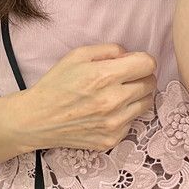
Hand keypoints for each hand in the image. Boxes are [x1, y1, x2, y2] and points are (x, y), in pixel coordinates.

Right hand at [26, 43, 157, 152]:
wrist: (37, 119)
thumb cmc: (56, 84)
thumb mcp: (78, 55)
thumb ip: (109, 50)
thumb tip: (130, 55)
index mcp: (105, 76)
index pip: (148, 65)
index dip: (143, 60)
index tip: (134, 62)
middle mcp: (113, 101)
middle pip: (150, 84)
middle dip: (141, 76)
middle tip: (126, 77)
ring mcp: (114, 123)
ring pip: (146, 103)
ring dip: (137, 96)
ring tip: (118, 94)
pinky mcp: (112, 139)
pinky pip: (132, 122)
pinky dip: (125, 114)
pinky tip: (107, 111)